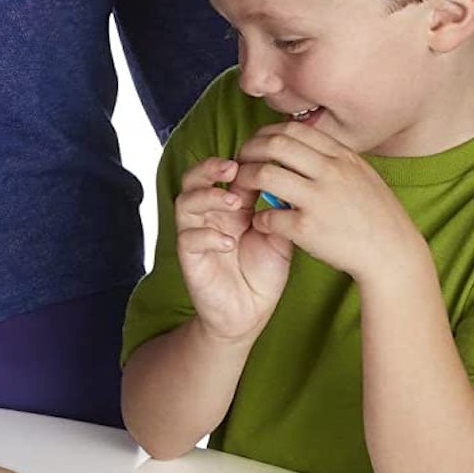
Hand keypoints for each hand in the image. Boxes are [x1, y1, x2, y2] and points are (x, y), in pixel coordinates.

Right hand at [173, 156, 291, 341]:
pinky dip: (208, 236)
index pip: (224, 175)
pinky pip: (188, 238)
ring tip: (234, 202)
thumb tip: (288, 185)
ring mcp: (197, 235)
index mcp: (231, 208)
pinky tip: (229, 242)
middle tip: (232, 167)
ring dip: (208, 197)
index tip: (259, 159)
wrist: (248, 313)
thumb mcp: (279, 240)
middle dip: (209, 168)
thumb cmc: (262, 275)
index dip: (238, 163)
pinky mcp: (190, 258)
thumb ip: (278, 214)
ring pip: (185, 202)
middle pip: (195, 180)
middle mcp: (210, 217)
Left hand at [231, 121, 423, 281]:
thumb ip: (334, 159)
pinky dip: (258, 218)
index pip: (293, 129)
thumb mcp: (362, 175)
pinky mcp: (308, 228)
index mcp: (342, 157)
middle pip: (274, 145)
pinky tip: (260, 223)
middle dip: (249, 151)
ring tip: (241, 190)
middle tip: (240, 163)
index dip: (266, 134)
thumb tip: (303, 145)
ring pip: (264, 175)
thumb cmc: (376, 216)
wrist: (394, 253)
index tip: (257, 145)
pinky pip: (268, 216)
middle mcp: (331, 172)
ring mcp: (319, 199)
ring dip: (244, 180)